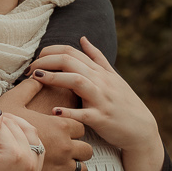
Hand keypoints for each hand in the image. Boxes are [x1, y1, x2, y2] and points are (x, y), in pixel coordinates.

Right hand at [0, 78, 89, 170]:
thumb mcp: (10, 102)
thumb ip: (28, 88)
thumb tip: (38, 77)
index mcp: (59, 127)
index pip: (80, 127)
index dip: (70, 128)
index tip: (59, 129)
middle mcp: (65, 147)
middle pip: (86, 149)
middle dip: (76, 147)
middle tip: (61, 146)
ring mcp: (60, 168)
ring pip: (81, 169)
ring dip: (73, 165)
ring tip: (59, 161)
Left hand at [29, 36, 164, 170]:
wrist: (142, 131)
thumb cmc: (123, 103)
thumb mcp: (113, 77)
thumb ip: (96, 58)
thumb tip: (82, 38)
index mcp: (99, 72)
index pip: (71, 52)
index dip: (49, 51)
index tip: (36, 60)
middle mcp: (100, 82)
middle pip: (70, 62)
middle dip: (45, 62)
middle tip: (29, 70)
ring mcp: (101, 100)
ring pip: (77, 81)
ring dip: (54, 78)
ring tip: (36, 78)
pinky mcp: (101, 119)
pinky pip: (83, 114)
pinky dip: (68, 112)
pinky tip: (53, 111)